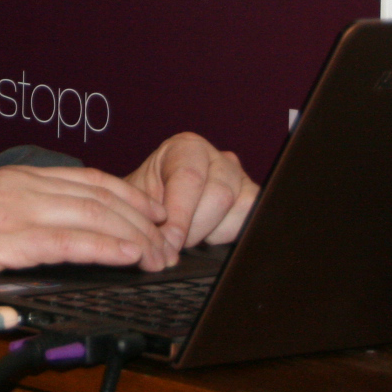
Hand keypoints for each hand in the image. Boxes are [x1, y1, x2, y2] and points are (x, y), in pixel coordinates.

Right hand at [0, 165, 175, 300]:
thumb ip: (20, 209)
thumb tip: (60, 223)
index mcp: (16, 177)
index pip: (87, 179)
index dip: (128, 195)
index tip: (154, 212)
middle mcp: (20, 187)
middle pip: (99, 198)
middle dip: (140, 221)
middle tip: (166, 243)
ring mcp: (14, 213)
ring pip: (91, 217)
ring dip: (133, 237)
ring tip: (157, 255)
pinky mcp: (5, 243)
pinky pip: (67, 243)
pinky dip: (104, 247)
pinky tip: (127, 255)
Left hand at [123, 133, 257, 257]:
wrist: (157, 208)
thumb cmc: (146, 201)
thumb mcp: (138, 201)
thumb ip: (147, 215)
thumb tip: (165, 243)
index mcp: (187, 147)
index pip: (189, 177)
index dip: (180, 213)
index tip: (171, 241)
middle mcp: (218, 157)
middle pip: (219, 194)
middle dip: (195, 227)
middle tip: (174, 243)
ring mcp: (240, 178)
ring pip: (240, 208)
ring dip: (211, 232)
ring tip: (187, 235)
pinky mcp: (253, 199)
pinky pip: (250, 220)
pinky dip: (226, 235)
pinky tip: (206, 235)